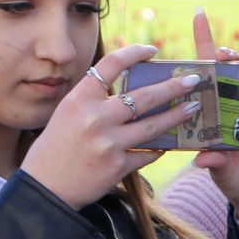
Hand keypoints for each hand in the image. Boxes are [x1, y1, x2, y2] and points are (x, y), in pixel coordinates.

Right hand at [19, 43, 206, 208]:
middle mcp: (95, 118)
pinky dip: (160, 147)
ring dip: (177, 116)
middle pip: (144, 96)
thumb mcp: (66, 114)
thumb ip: (93, 99)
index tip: (153, 50)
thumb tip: (128, 85)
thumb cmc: (54, 148)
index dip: (135, 52)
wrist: (44, 189)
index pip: (112, 64)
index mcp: (80, 99)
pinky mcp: (117, 167)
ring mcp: (108, 144)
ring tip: (193, 108)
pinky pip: (148, 154)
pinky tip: (171, 142)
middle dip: (173, 86)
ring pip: (153, 126)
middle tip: (194, 79)